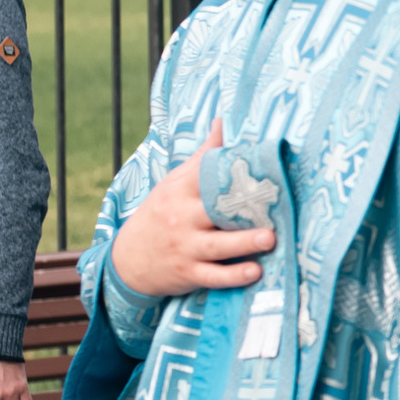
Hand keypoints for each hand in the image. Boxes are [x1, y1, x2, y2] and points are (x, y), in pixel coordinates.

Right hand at [107, 122, 273, 298]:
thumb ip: (202, 156)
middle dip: (240, 212)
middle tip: (273, 211)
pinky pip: (213, 276)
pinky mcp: (188, 273)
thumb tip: (221, 123)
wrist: (127, 260)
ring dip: (244, 244)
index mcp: (179, 193)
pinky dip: (233, 277)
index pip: (204, 177)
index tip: (258, 170)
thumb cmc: (160, 214)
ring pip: (217, 246)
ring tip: (269, 240)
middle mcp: (181, 219)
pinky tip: (255, 273)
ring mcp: (185, 247)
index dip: (228, 173)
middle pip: (213, 213)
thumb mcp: (174, 183)